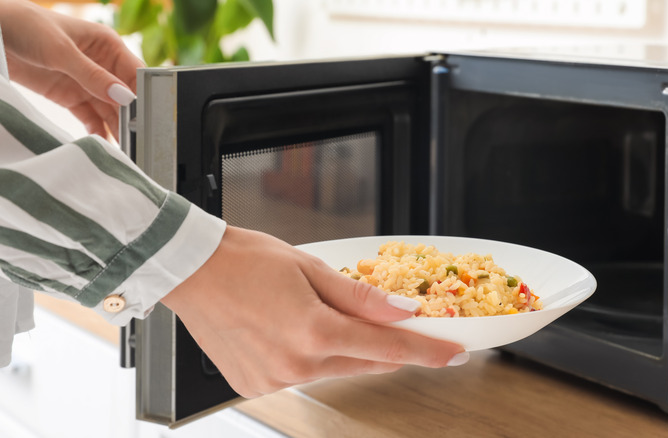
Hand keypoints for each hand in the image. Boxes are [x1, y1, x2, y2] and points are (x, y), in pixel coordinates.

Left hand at [0, 0, 143, 137]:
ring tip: (125, 150)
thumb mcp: (60, 51)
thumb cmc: (26, 26)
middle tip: (138, 142)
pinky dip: (97, 132)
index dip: (143, 96)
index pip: (136, 75)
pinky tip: (104, 145)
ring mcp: (87, 83)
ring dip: (117, 129)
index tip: (147, 120)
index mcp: (108, 46)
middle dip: (131, 118)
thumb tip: (125, 98)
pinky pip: (90, 118)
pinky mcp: (70, 97)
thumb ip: (93, 76)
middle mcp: (103, 65)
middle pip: (125, 97)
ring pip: (110, 110)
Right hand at [161, 227, 468, 397]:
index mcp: (312, 331)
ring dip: (344, 348)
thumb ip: (360, 297)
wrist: (191, 270)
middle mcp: (294, 364)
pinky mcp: (256, 386)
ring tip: (321, 313)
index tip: (453, 353)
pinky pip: (304, 375)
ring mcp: (274, 379)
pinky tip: (297, 330)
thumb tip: (402, 312)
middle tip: (396, 325)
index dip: (426, 350)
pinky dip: (313, 356)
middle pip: (363, 361)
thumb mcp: (310, 267)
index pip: (387, 347)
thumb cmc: (245, 260)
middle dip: (384, 344)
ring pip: (334, 369)